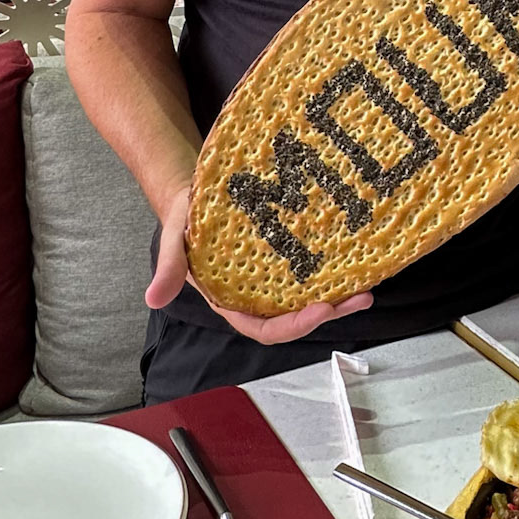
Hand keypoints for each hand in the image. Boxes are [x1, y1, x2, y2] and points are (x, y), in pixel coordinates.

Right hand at [146, 182, 373, 345]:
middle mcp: (255, 295)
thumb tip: (152, 299)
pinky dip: (332, 271)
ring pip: (308, 297)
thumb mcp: (175, 239)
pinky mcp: (284, 257)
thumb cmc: (184, 217)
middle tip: (359, 298)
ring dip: (337, 297)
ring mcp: (272, 278)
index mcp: (229, 299)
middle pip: (295, 317)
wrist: (194, 190)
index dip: (292, 326)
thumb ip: (169, 268)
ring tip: (366, 288)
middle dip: (328, 313)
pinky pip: (310, 271)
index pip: (263, 328)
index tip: (320, 310)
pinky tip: (354, 263)